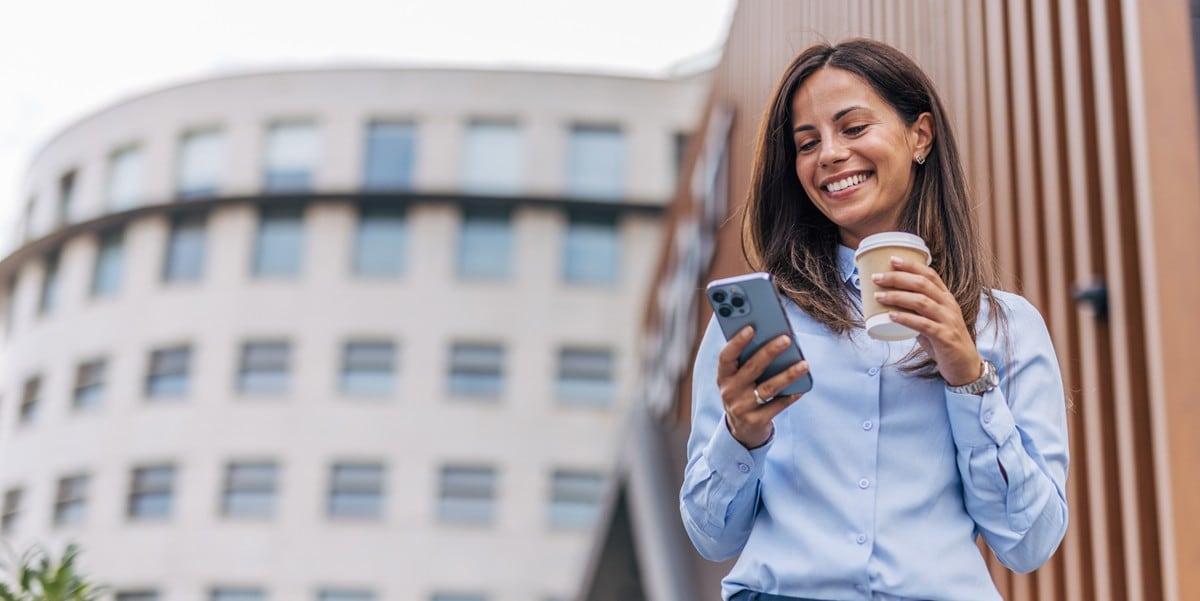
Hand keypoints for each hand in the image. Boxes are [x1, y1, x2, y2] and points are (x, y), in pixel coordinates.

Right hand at [716, 326, 809, 448]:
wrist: (742, 429)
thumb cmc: (744, 392)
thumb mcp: (738, 378)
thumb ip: (748, 360)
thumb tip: (773, 338)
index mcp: (723, 376)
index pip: (726, 357)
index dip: (737, 342)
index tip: (751, 328)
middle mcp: (729, 392)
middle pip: (752, 368)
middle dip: (769, 352)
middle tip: (786, 339)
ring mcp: (742, 408)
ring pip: (768, 388)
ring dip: (787, 375)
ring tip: (804, 364)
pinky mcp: (756, 421)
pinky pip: (777, 405)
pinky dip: (791, 396)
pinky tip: (802, 387)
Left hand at [870, 256, 982, 385]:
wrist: (964, 365)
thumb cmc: (944, 341)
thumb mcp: (931, 320)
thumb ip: (915, 311)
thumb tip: (890, 303)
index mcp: (946, 298)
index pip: (930, 275)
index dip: (911, 265)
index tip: (892, 259)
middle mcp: (949, 306)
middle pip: (922, 285)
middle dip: (898, 278)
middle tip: (877, 278)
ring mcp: (948, 321)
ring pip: (922, 302)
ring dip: (897, 297)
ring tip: (878, 296)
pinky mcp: (945, 337)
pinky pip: (923, 324)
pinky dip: (906, 318)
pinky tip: (891, 315)